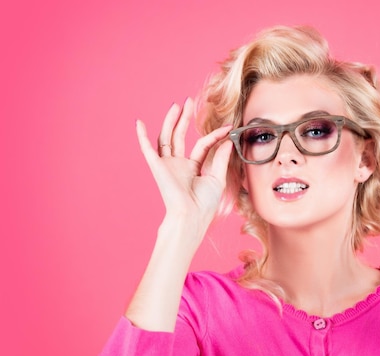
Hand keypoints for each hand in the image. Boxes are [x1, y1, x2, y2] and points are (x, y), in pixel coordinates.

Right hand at [136, 98, 232, 232]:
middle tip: (189, 102)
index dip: (214, 135)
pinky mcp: (158, 167)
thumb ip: (221, 159)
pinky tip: (138, 123)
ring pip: (167, 137)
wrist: (191, 216)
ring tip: (176, 105)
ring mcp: (167, 165)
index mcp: (192, 168)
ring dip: (170, 121)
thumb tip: (226, 141)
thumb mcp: (217, 178)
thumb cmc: (204, 204)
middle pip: (179, 136)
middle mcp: (178, 165)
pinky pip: (148, 149)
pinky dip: (142, 136)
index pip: (202, 145)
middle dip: (184, 119)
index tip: (228, 127)